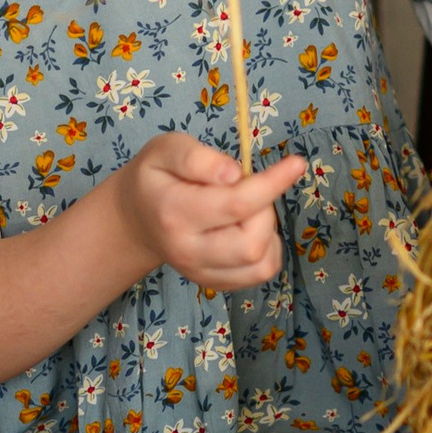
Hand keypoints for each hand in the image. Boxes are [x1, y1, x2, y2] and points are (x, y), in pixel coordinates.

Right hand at [113, 132, 306, 289]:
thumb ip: (197, 158)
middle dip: (265, 209)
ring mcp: (201, 273)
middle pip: (251, 243)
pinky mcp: (214, 283)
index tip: (296, 163)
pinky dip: (268, 249)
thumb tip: (234, 174)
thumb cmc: (156, 176)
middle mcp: (188, 251)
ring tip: (248, 209)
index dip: (273, 183)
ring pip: (260, 264)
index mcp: (174, 212)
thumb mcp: (166, 149)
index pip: (235, 204)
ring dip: (268, 231)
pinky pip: (259, 273)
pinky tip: (250, 228)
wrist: (135, 219)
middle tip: (250, 188)